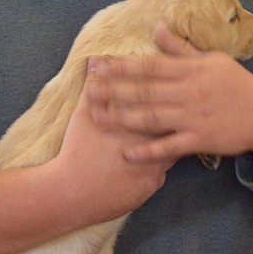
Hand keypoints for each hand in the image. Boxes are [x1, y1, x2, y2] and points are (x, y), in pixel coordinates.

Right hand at [53, 75, 175, 223]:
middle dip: (180, 123)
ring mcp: (154, 169)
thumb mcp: (84, 114)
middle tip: (180, 115)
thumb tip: (96, 61)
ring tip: (170, 140)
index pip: (168, 108)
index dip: (172, 100)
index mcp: (143, 125)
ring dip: (170, 149)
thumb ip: (93, 86)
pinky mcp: (149, 188)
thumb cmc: (78, 150)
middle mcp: (154, 145)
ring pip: (171, 156)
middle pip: (178, 131)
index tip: (175, 93)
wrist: (72, 193)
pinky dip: (154, 171)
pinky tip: (151, 167)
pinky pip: (159, 177)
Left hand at [85, 24, 252, 169]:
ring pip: (151, 117)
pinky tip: (127, 153)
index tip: (97, 64)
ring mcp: (194, 117)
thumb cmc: (236, 84)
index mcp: (191, 70)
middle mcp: (189, 92)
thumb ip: (181, 48)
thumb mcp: (212, 60)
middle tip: (87, 89)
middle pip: (145, 90)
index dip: (121, 65)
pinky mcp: (200, 139)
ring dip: (122, 118)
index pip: (150, 65)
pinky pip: (169, 146)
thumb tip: (158, 26)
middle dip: (113, 89)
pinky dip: (148, 151)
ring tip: (96, 117)